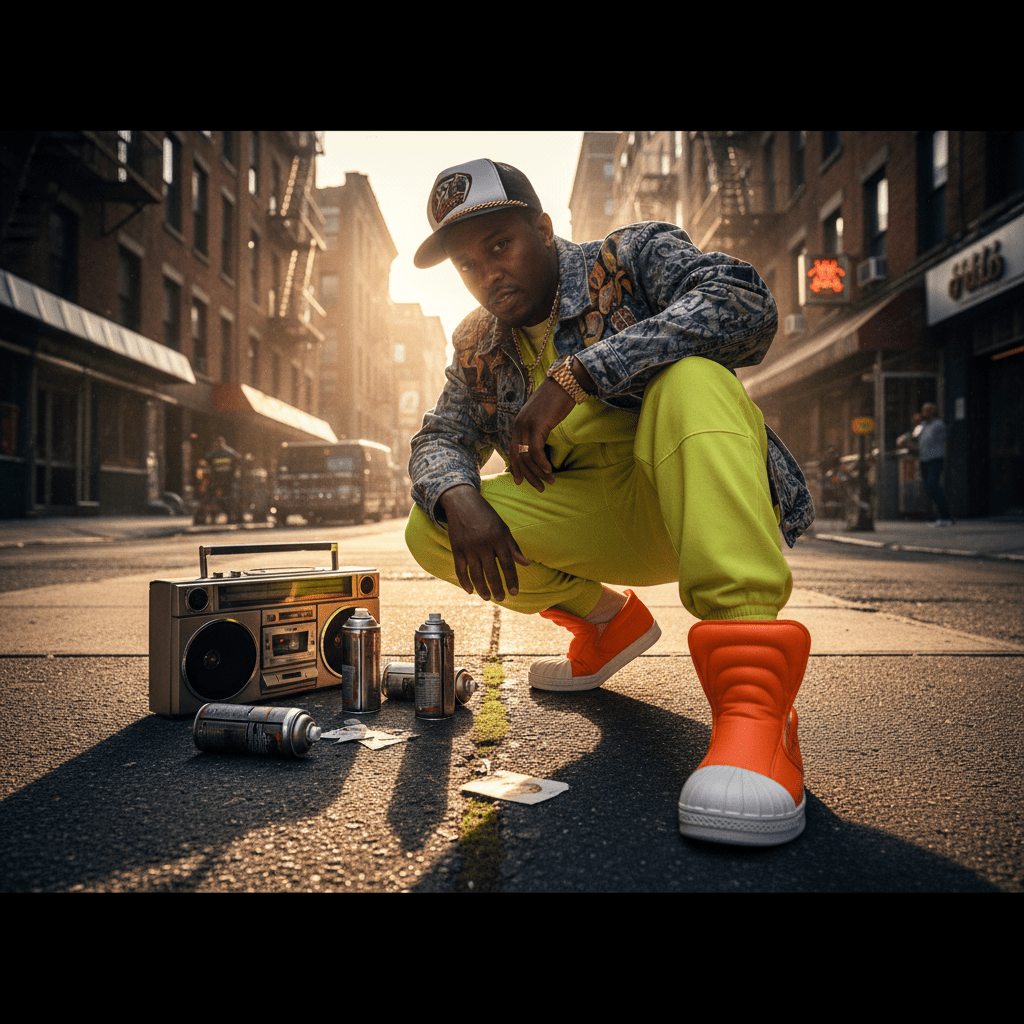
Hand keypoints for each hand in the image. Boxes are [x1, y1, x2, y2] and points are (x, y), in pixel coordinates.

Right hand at [439, 485, 531, 601]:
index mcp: (498, 538)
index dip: (512, 580)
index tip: (515, 592)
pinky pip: (460, 570)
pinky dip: (464, 582)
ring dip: (482, 589)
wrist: (462, 502)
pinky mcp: (456, 548)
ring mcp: (468, 547)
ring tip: (487, 597)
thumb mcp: (503, 528)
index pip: (507, 564)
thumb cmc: (486, 516)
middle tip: (501, 598)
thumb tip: (527, 563)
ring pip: (476, 574)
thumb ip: (513, 547)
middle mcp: (484, 544)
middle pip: (492, 572)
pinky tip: (470, 591)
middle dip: (497, 588)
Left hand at [509, 378, 574, 490]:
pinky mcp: (537, 425)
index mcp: (519, 423)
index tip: (520, 481)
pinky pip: (536, 450)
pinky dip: (542, 463)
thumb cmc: (558, 399)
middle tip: (539, 488)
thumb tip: (541, 444)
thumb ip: (538, 429)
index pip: (512, 450)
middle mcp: (519, 425)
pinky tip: (549, 470)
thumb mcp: (543, 416)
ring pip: (527, 456)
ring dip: (538, 472)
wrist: (565, 383)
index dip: (516, 468)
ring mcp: (527, 424)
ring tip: (549, 482)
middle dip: (528, 475)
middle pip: (518, 456)